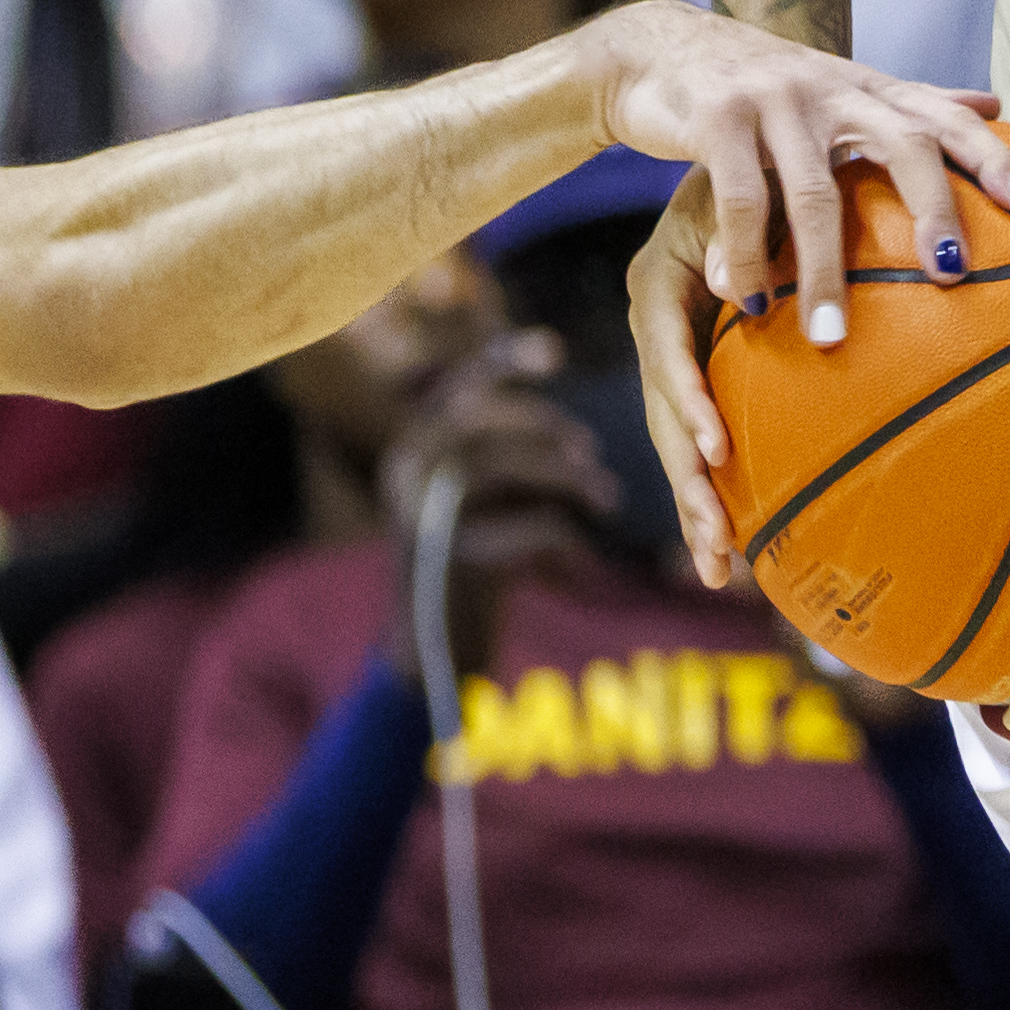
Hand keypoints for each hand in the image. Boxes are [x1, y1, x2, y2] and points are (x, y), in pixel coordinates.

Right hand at [379, 333, 620, 689]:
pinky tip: (580, 556)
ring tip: (606, 496)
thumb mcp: (474, 505)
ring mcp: (424, 518)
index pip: (455, 389)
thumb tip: (558, 422)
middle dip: (543, 423)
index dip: (505, 361)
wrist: (433, 658)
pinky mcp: (456, 562)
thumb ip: (498, 460)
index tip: (557, 351)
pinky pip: (529, 527)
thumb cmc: (468, 571)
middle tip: (588, 449)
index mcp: (408, 454)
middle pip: (476, 417)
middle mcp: (404, 477)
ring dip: (566, 476)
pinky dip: (564, 535)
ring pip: (500, 466)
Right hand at [582, 0, 1009, 335]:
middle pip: (901, 143)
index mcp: (867, 89)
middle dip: (932, 207)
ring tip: (831, 337)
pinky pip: (739, 199)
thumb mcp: (840, 89)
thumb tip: (995, 106)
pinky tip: (751, 304)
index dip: (991, 156)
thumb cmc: (765, 88)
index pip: (944, 116)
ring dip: (822, 270)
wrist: (660, 48)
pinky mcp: (716, 118)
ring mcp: (774, 99)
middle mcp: (831, 88)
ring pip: (814, 191)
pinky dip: (745, 257)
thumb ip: (910, 104)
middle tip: (952, 273)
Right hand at [628, 172, 742, 586]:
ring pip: (677, 438)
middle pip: (664, 414)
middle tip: (716, 545)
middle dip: (688, 483)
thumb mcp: (736, 188)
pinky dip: (713, 485)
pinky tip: (733, 542)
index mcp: (657, 284)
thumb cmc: (748, 165)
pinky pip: (701, 432)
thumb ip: (738, 232)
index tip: (717, 454)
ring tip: (719, 567)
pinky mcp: (696, 370)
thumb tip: (735, 289)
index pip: (665, 352)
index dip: (688, 404)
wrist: (737, 146)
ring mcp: (673, 352)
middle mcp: (657, 325)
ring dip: (696, 503)